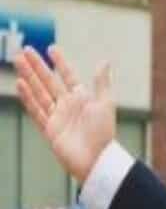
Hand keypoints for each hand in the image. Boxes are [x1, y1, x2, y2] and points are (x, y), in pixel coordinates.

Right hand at [14, 46, 115, 182]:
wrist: (95, 160)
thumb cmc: (103, 133)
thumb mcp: (105, 104)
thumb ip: (102, 83)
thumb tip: (104, 61)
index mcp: (82, 99)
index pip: (68, 76)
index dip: (61, 62)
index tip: (51, 48)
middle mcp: (68, 106)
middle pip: (49, 81)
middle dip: (37, 66)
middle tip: (26, 49)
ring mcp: (57, 117)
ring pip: (39, 92)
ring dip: (29, 76)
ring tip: (18, 61)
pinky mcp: (49, 129)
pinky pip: (36, 110)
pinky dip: (28, 97)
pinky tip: (20, 84)